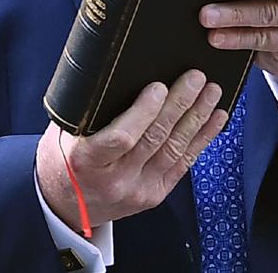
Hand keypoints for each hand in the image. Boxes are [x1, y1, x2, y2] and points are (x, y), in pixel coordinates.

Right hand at [36, 70, 226, 233]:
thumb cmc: (63, 160)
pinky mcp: (154, 195)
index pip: (121, 137)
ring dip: (197, 117)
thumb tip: (119, 71)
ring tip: (211, 92)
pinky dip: (201, 139)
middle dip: (180, 104)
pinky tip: (215, 119)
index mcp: (87, 161)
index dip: (143, 112)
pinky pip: (182, 163)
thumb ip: (89, 110)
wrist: (64, 206)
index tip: (158, 86)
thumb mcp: (64, 132)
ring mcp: (138, 190)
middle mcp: (114, 179)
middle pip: (154, 139)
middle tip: (196, 78)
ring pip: (174, 149)